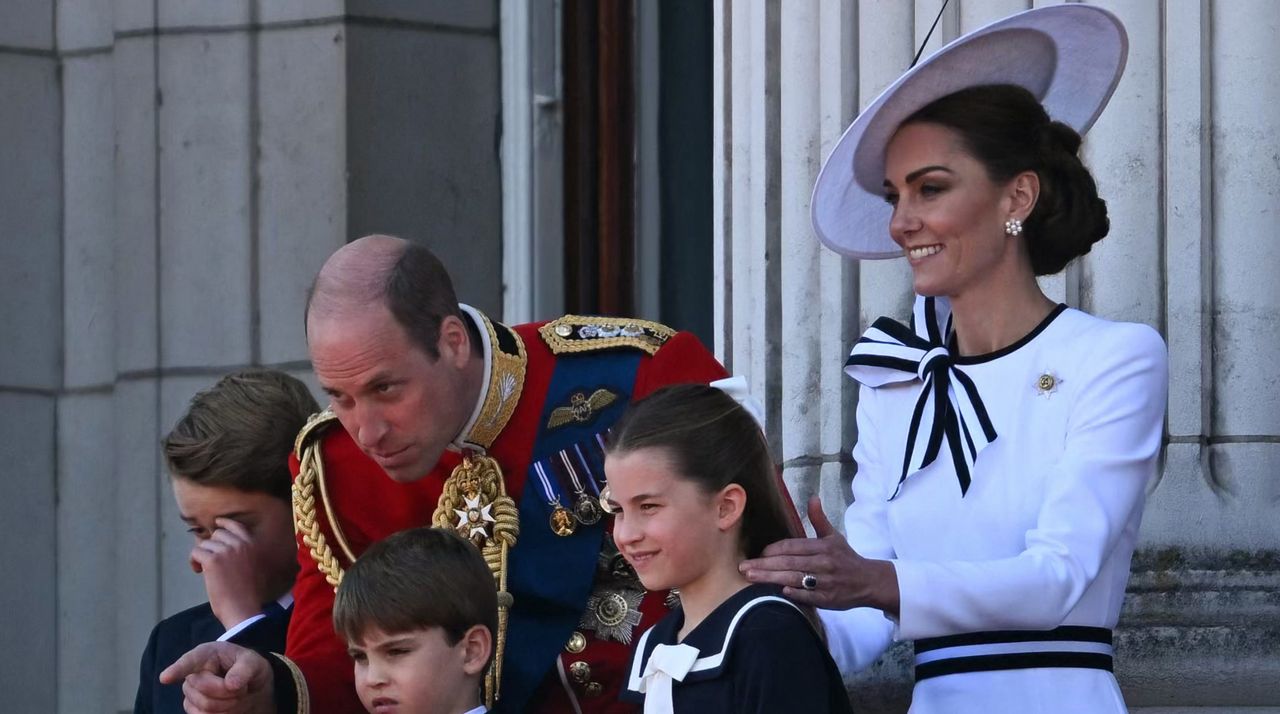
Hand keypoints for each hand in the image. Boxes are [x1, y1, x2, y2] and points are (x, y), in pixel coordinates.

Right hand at [159, 641, 273, 713]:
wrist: (248, 686)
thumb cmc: (248, 668)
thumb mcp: (253, 662)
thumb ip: (245, 669)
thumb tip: (231, 684)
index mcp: (207, 654)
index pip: (190, 661)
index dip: (176, 670)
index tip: (165, 678)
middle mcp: (193, 672)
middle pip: (204, 689)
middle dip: (229, 692)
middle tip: (242, 686)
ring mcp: (190, 692)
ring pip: (205, 706)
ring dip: (228, 704)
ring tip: (236, 694)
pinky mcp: (192, 708)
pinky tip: (228, 704)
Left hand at [192, 518, 270, 629]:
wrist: (242, 608)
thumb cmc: (248, 595)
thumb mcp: (254, 569)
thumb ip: (245, 555)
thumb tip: (226, 548)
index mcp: (252, 545)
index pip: (236, 526)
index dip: (224, 523)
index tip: (216, 523)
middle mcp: (240, 545)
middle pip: (217, 535)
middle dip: (210, 546)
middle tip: (208, 560)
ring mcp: (227, 551)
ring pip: (205, 544)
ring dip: (201, 555)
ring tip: (203, 570)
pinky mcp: (213, 561)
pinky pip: (196, 552)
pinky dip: (193, 561)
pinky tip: (198, 571)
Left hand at [740, 496, 899, 614]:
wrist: (869, 581)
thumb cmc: (846, 558)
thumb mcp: (834, 536)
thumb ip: (819, 519)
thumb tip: (812, 497)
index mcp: (822, 547)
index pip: (792, 547)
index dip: (774, 550)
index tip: (758, 554)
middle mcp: (823, 563)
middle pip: (789, 563)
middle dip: (764, 565)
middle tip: (743, 567)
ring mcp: (825, 582)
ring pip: (794, 579)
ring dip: (770, 578)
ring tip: (751, 578)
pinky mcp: (828, 599)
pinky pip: (807, 597)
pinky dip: (793, 593)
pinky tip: (778, 591)